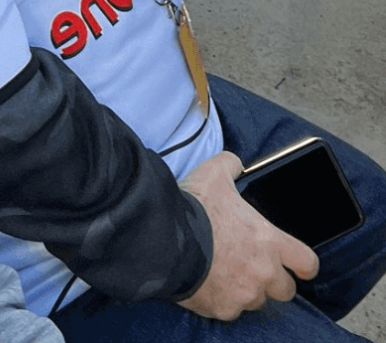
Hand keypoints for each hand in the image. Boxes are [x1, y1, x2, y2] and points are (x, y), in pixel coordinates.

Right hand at [178, 152, 319, 320]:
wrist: (166, 237)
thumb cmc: (195, 208)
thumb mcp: (214, 174)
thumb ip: (230, 166)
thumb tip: (235, 163)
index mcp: (270, 243)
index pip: (307, 263)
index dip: (302, 264)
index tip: (295, 264)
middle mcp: (263, 273)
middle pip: (285, 290)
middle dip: (272, 280)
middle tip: (251, 266)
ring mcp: (243, 295)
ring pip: (255, 301)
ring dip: (245, 289)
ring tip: (222, 272)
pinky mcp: (221, 310)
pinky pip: (228, 309)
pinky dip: (219, 299)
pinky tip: (204, 282)